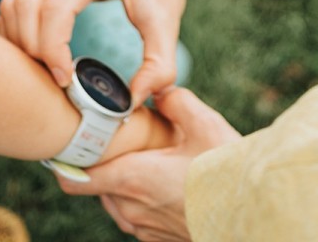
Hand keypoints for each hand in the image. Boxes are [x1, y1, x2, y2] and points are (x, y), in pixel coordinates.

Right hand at [0, 0, 195, 101]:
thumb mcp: (168, 20)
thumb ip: (160, 65)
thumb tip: (135, 101)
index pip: (56, 8)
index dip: (53, 50)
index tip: (66, 79)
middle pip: (26, 5)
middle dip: (31, 50)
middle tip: (52, 78)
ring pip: (14, 1)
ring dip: (19, 40)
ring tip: (43, 68)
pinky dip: (16, 29)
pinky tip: (38, 52)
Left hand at [62, 87, 241, 241]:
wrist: (251, 215)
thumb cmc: (225, 172)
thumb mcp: (203, 124)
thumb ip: (174, 100)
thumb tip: (157, 90)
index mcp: (132, 178)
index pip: (75, 179)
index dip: (66, 160)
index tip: (70, 140)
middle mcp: (130, 209)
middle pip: (97, 184)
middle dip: (105, 162)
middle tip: (124, 138)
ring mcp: (142, 229)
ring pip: (116, 200)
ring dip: (124, 180)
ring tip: (150, 157)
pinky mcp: (156, 239)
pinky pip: (135, 215)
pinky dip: (141, 197)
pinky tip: (166, 179)